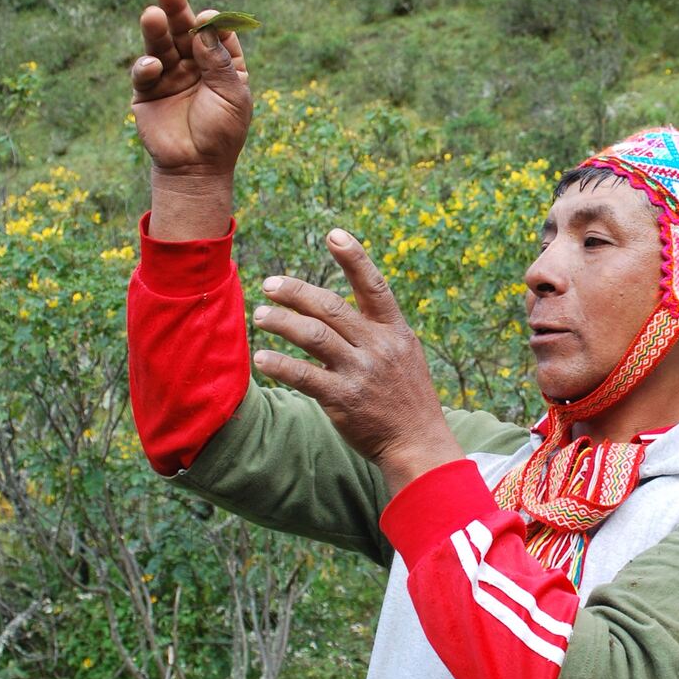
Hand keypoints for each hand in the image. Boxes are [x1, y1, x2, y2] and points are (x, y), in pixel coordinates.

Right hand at [131, 0, 253, 176]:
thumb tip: (206, 26)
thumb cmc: (222, 132)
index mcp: (221, 62)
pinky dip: (147, 67)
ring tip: (152, 14)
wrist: (197, 168)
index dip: (211, 23)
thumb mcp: (232, 95)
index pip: (216, 32)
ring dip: (156, 28)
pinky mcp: (147, 91)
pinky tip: (153, 66)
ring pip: (160, 45)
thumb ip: (219, 61)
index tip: (207, 19)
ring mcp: (169, 74)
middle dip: (176, 8)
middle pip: (183, 30)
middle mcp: (194, 63)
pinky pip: (144, 73)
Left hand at [251, 228, 462, 491]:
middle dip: (296, 292)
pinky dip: (279, 364)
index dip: (354, 258)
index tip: (334, 234)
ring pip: (313, 336)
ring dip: (282, 322)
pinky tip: (261, 358)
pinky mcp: (343, 400)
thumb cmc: (407, 398)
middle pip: (331, 307)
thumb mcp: (405, 355)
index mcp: (395, 332)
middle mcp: (378, 347)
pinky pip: (304, 376)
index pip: (375, 286)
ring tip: (260, 315)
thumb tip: (344, 304)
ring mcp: (361, 373)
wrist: (418, 444)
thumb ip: (377, 330)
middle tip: (270, 284)